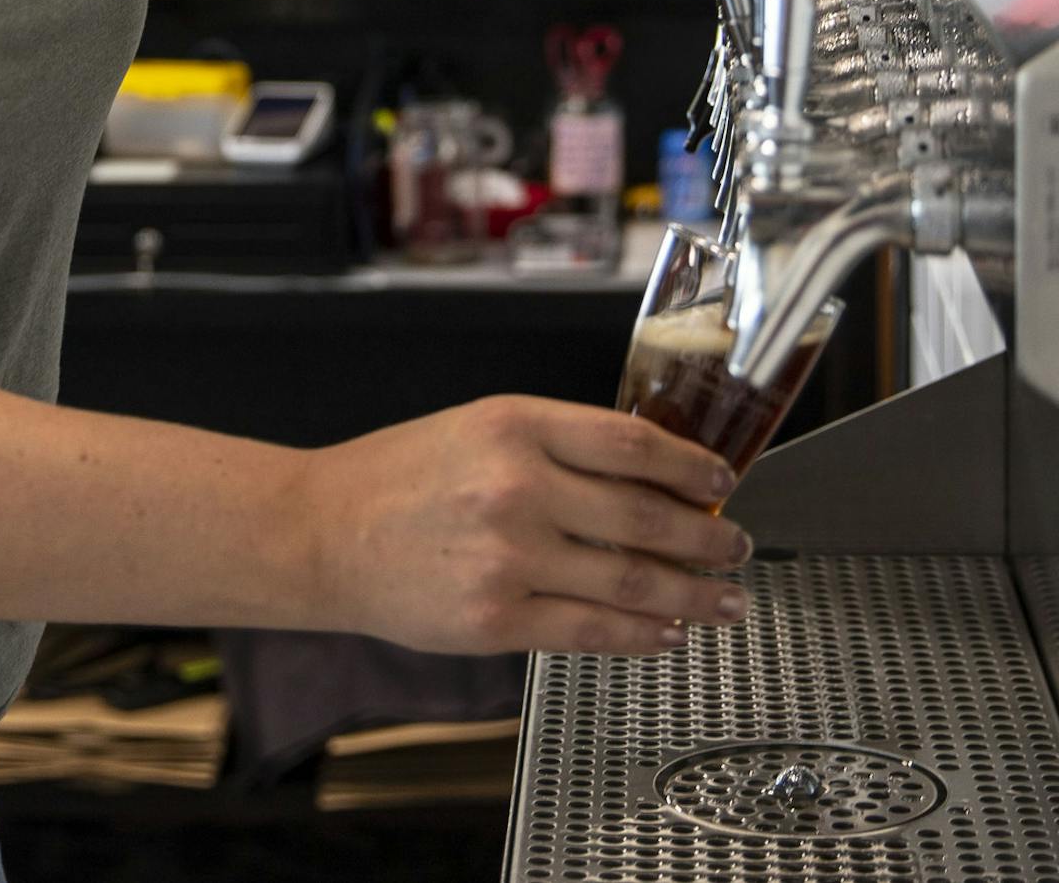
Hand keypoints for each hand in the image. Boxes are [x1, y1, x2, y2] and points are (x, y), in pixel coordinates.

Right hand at [302, 394, 752, 656]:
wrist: (322, 531)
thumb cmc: (396, 478)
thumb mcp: (475, 428)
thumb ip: (555, 447)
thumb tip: (647, 480)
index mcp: (512, 424)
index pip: (630, 441)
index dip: (689, 464)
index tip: (720, 479)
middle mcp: (515, 487)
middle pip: (645, 515)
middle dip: (706, 537)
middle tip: (736, 545)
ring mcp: (508, 556)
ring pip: (632, 580)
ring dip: (693, 594)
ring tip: (723, 599)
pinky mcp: (496, 618)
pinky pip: (593, 631)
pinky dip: (643, 635)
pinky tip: (668, 631)